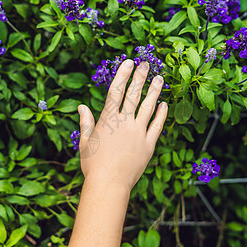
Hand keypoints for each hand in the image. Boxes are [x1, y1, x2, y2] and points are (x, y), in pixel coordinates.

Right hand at [77, 59, 167, 191]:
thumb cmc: (93, 164)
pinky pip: (157, 125)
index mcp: (108, 119)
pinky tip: (164, 105)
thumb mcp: (85, 141)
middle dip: (140, 76)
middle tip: (146, 64)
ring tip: (160, 78)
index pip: (116, 90)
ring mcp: (138, 132)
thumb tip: (81, 106)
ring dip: (154, 91)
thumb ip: (85, 122)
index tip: (128, 62)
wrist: (109, 184)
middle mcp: (124, 122)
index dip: (123, 74)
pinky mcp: (149, 144)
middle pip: (133, 94)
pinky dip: (162, 114)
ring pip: (148, 106)